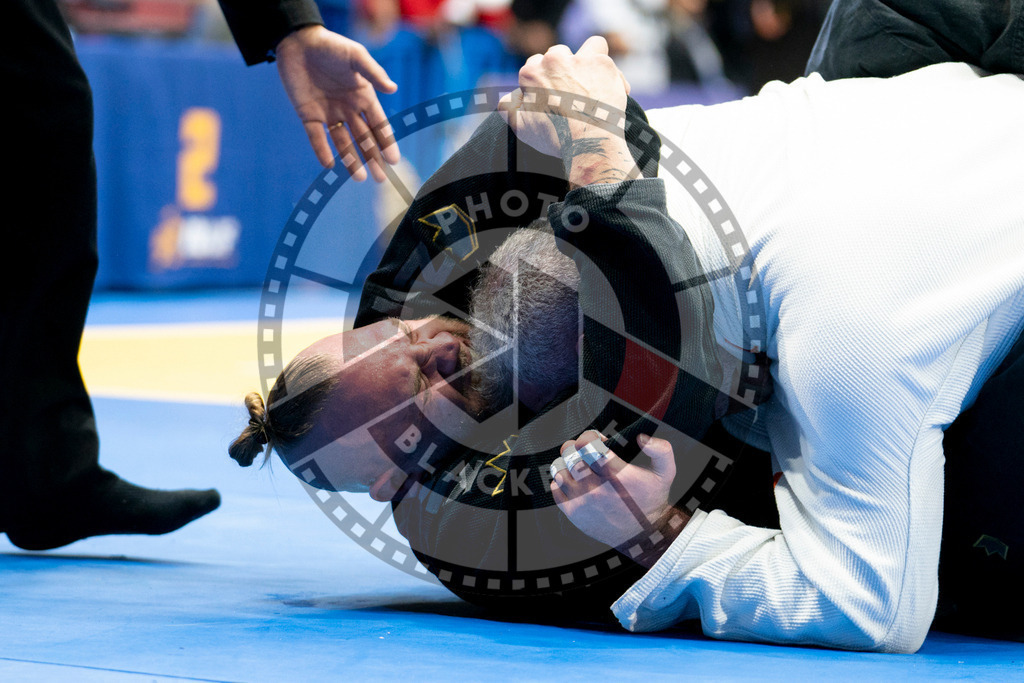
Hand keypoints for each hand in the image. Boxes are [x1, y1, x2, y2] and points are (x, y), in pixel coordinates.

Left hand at [275, 25, 399, 179]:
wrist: (298, 41)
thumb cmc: (331, 45)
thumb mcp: (356, 56)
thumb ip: (374, 73)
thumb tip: (393, 89)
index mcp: (363, 97)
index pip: (379, 125)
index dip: (386, 142)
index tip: (394, 161)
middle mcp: (348, 109)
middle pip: (364, 139)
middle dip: (373, 158)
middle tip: (380, 178)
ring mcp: (329, 113)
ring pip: (343, 142)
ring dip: (352, 160)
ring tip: (360, 178)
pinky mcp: (309, 115)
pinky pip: (317, 137)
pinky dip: (322, 150)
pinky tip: (329, 164)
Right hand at [498, 36, 630, 160]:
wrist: (588, 142)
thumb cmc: (554, 137)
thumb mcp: (520, 127)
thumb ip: (508, 108)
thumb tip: (509, 96)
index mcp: (531, 72)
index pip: (535, 64)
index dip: (543, 80)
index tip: (552, 94)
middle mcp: (554, 60)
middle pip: (559, 53)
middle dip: (566, 68)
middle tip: (574, 91)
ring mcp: (580, 59)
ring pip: (589, 46)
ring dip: (592, 59)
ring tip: (595, 80)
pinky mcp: (604, 64)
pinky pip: (609, 61)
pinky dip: (611, 76)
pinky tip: (612, 93)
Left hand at [550, 431, 689, 563]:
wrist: (643, 536)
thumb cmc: (652, 501)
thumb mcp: (666, 473)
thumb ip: (661, 450)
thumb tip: (641, 438)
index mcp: (616, 474)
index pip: (587, 444)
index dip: (589, 436)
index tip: (596, 440)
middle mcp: (596, 488)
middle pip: (569, 455)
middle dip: (575, 447)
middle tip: (584, 451)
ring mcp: (582, 501)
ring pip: (559, 470)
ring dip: (567, 463)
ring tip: (578, 465)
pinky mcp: (573, 514)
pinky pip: (555, 489)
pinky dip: (561, 481)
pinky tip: (574, 482)